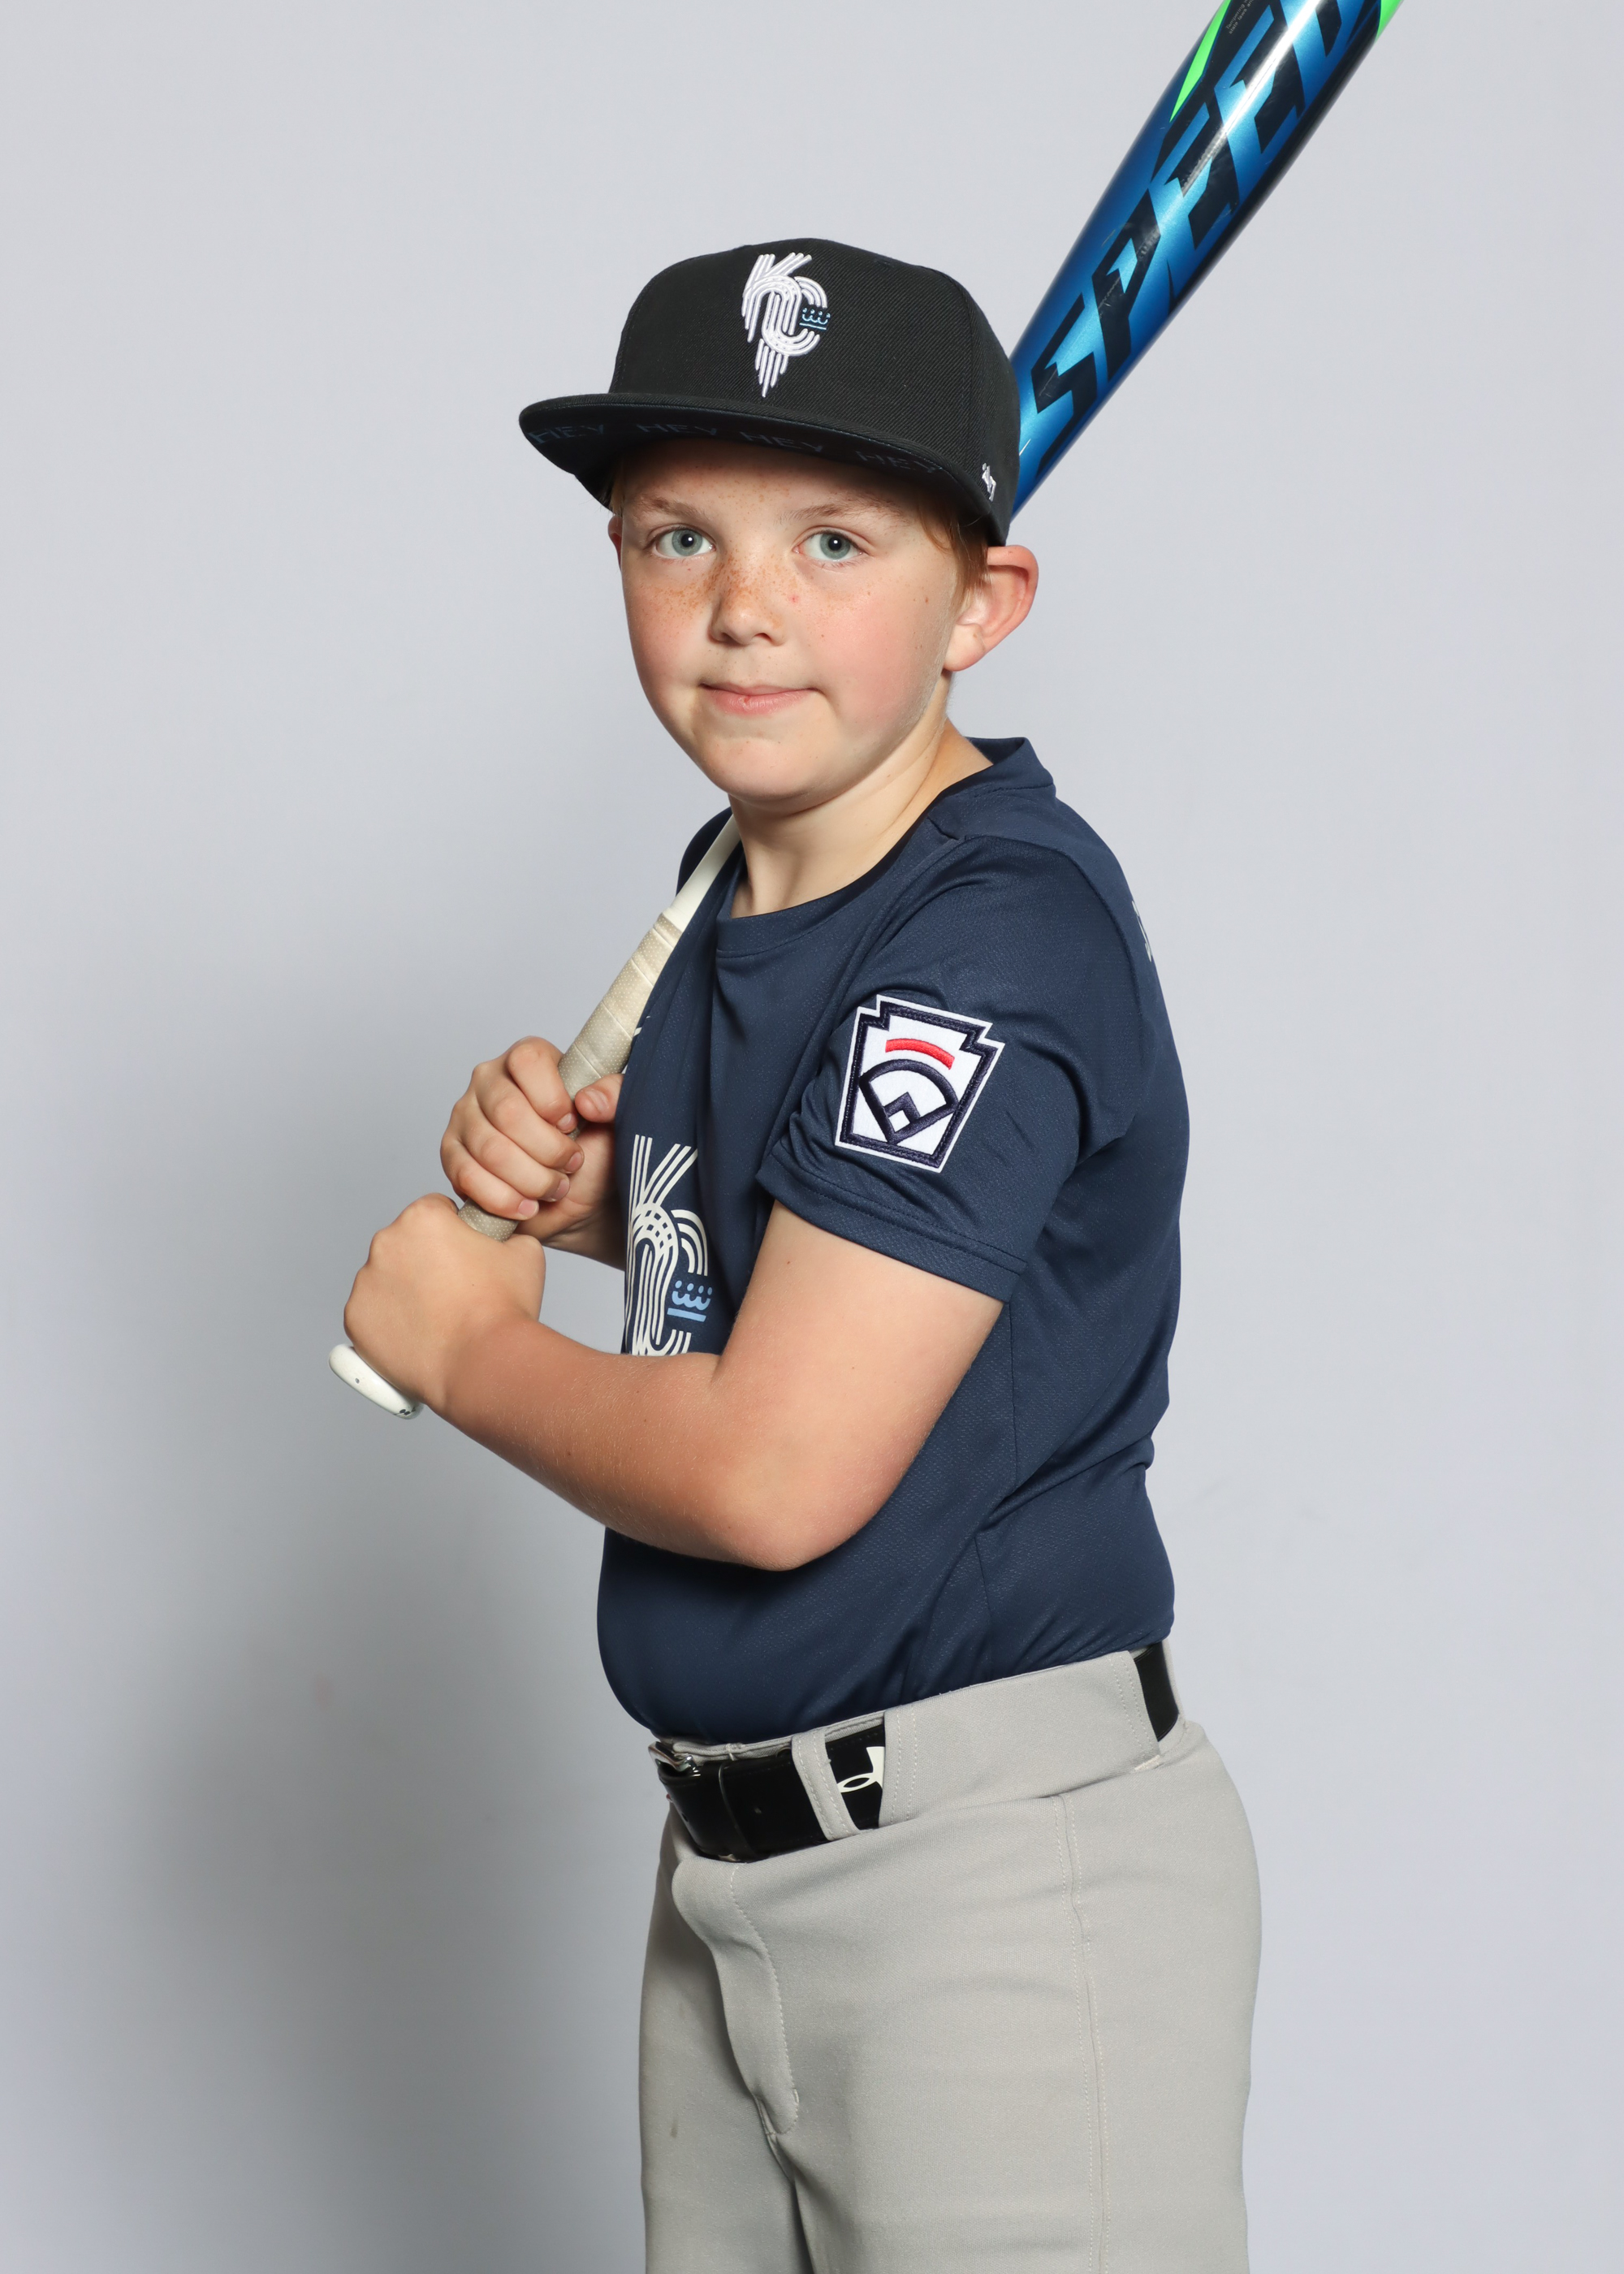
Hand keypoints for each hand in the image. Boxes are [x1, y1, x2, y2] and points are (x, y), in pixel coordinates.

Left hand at [343, 1194, 544, 1412]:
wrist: (482, 1364)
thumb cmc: (503, 1310)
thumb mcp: (525, 1252)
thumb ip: (507, 1233)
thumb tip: (503, 1237)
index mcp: (423, 1218)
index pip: (435, 1209)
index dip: (454, 1231)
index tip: (464, 1255)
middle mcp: (386, 1243)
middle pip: (405, 1243)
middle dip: (424, 1260)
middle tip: (454, 1291)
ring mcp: (366, 1283)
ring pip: (385, 1279)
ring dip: (405, 1291)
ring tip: (438, 1318)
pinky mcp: (355, 1319)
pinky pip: (371, 1314)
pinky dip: (389, 1322)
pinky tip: (419, 1335)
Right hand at [441, 1039, 623, 1261]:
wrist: (578, 1198)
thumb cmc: (595, 1151)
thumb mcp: (618, 1120)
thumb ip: (617, 1096)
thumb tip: (589, 1100)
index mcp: (528, 1059)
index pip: (528, 1060)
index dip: (553, 1098)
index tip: (572, 1124)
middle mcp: (489, 1081)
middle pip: (507, 1111)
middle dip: (547, 1149)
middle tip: (571, 1164)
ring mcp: (465, 1118)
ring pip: (490, 1149)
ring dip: (531, 1178)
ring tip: (554, 1187)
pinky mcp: (452, 1155)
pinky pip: (467, 1176)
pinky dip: (504, 1198)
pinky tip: (527, 1204)